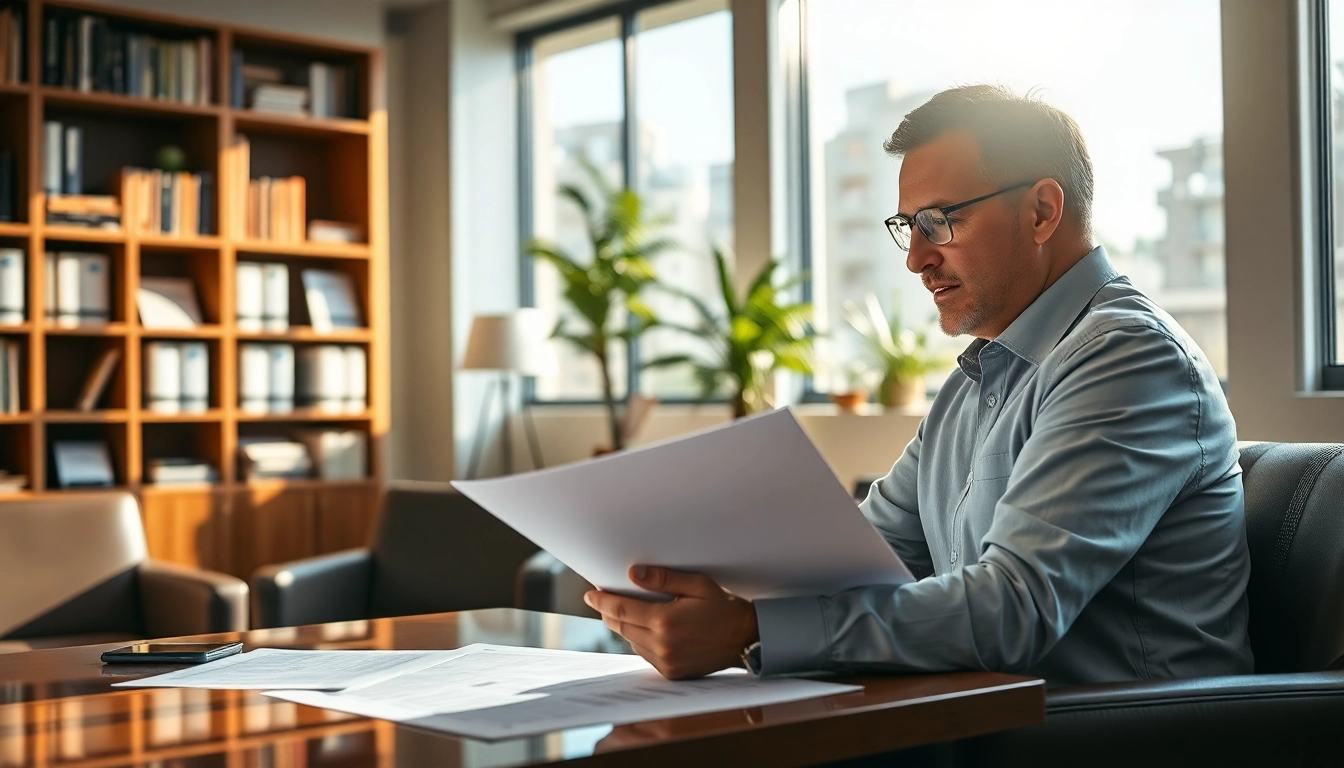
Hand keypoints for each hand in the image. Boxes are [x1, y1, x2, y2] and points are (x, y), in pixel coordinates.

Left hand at [584, 566, 758, 679]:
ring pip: (631, 640)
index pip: (620, 610)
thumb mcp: (697, 584)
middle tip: (601, 599)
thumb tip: (634, 573)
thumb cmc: (723, 608)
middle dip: (609, 612)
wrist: (745, 639)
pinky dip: (640, 639)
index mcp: (665, 621)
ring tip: (628, 611)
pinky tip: (648, 628)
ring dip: (625, 626)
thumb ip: (663, 579)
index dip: (602, 601)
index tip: (590, 594)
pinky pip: (644, 653)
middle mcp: (661, 644)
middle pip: (620, 627)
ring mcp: (665, 662)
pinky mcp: (670, 672)